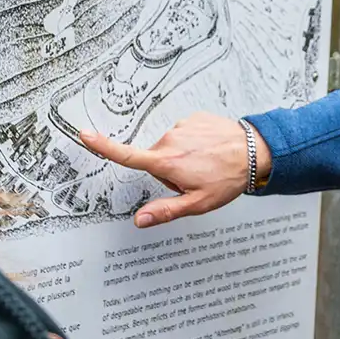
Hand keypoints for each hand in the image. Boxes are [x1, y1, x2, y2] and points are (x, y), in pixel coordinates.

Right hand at [77, 113, 272, 227]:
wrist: (255, 150)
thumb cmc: (227, 179)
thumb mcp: (197, 203)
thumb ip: (165, 210)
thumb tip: (139, 221)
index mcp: (166, 162)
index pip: (127, 156)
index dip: (103, 147)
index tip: (84, 135)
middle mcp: (169, 140)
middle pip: (156, 160)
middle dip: (169, 171)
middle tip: (195, 178)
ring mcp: (182, 126)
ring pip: (172, 148)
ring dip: (184, 158)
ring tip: (207, 164)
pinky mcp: (194, 117)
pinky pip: (186, 134)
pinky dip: (195, 144)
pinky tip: (211, 151)